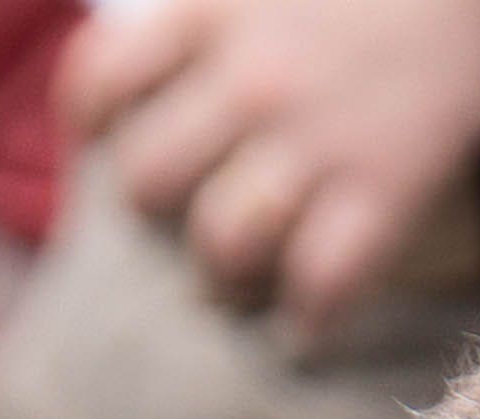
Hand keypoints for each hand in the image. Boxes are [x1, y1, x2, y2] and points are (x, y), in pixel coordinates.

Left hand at [58, 0, 479, 342]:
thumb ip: (217, 11)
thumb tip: (159, 60)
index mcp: (217, 12)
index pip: (102, 81)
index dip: (94, 121)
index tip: (113, 136)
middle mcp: (253, 80)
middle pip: (148, 182)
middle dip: (159, 210)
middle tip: (188, 213)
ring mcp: (317, 142)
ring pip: (219, 246)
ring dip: (223, 275)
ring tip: (239, 281)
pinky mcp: (386, 190)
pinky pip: (321, 285)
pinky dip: (309, 321)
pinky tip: (307, 326)